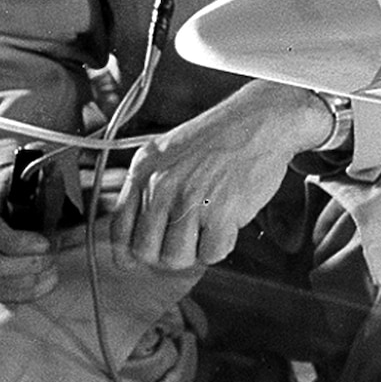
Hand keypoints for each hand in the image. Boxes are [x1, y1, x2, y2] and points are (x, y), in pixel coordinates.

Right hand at [0, 161, 57, 303]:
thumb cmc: (16, 188)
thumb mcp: (31, 178)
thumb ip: (49, 184)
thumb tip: (62, 179)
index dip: (17, 242)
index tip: (46, 244)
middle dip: (32, 264)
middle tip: (54, 255)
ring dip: (32, 280)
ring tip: (53, 267)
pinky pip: (0, 294)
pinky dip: (27, 293)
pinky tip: (46, 281)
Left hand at [108, 79, 332, 271]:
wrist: (261, 122)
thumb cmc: (221, 137)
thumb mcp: (168, 151)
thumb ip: (149, 186)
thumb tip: (139, 228)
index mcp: (144, 171)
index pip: (119, 231)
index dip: (128, 253)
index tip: (138, 260)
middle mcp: (161, 187)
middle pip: (146, 251)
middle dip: (167, 253)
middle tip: (186, 241)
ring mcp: (190, 200)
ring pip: (177, 258)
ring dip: (195, 252)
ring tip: (209, 229)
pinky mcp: (221, 213)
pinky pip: (211, 254)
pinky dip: (222, 246)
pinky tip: (228, 223)